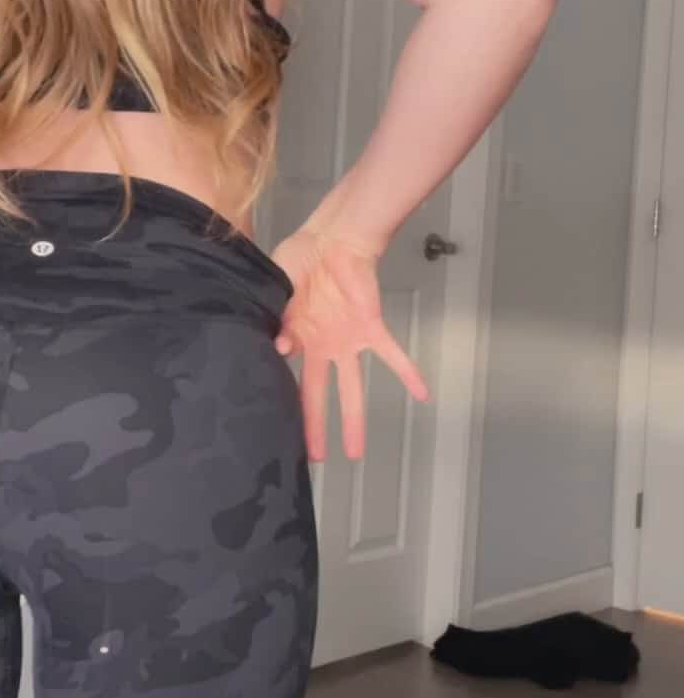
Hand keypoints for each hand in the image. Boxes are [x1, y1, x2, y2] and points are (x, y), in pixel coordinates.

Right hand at [269, 224, 429, 461]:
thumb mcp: (277, 289)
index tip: (274, 419)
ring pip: (352, 388)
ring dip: (354, 419)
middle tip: (314, 459)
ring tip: (355, 452)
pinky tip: (422, 394)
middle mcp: (322, 348)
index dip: (281, 395)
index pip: (289, 376)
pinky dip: (407, 373)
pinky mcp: (370, 327)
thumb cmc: (299, 260)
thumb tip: (279, 348)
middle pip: (318, 396)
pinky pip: (391, 354)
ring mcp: (347, 341)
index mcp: (297, 339)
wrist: (330, 238)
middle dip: (315, 427)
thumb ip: (279, 318)